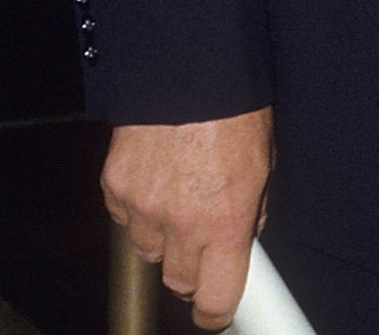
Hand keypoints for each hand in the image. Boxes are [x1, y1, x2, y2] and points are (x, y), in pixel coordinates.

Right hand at [104, 110, 274, 330]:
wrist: (188, 67)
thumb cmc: (235, 106)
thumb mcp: (265, 160)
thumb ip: (254, 206)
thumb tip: (246, 233)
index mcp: (226, 222)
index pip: (216, 298)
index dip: (217, 311)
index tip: (218, 311)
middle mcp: (181, 224)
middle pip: (178, 282)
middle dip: (192, 271)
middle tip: (204, 245)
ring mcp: (142, 208)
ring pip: (148, 250)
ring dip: (164, 237)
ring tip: (181, 198)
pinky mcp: (114, 188)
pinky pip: (124, 218)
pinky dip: (138, 208)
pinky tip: (156, 178)